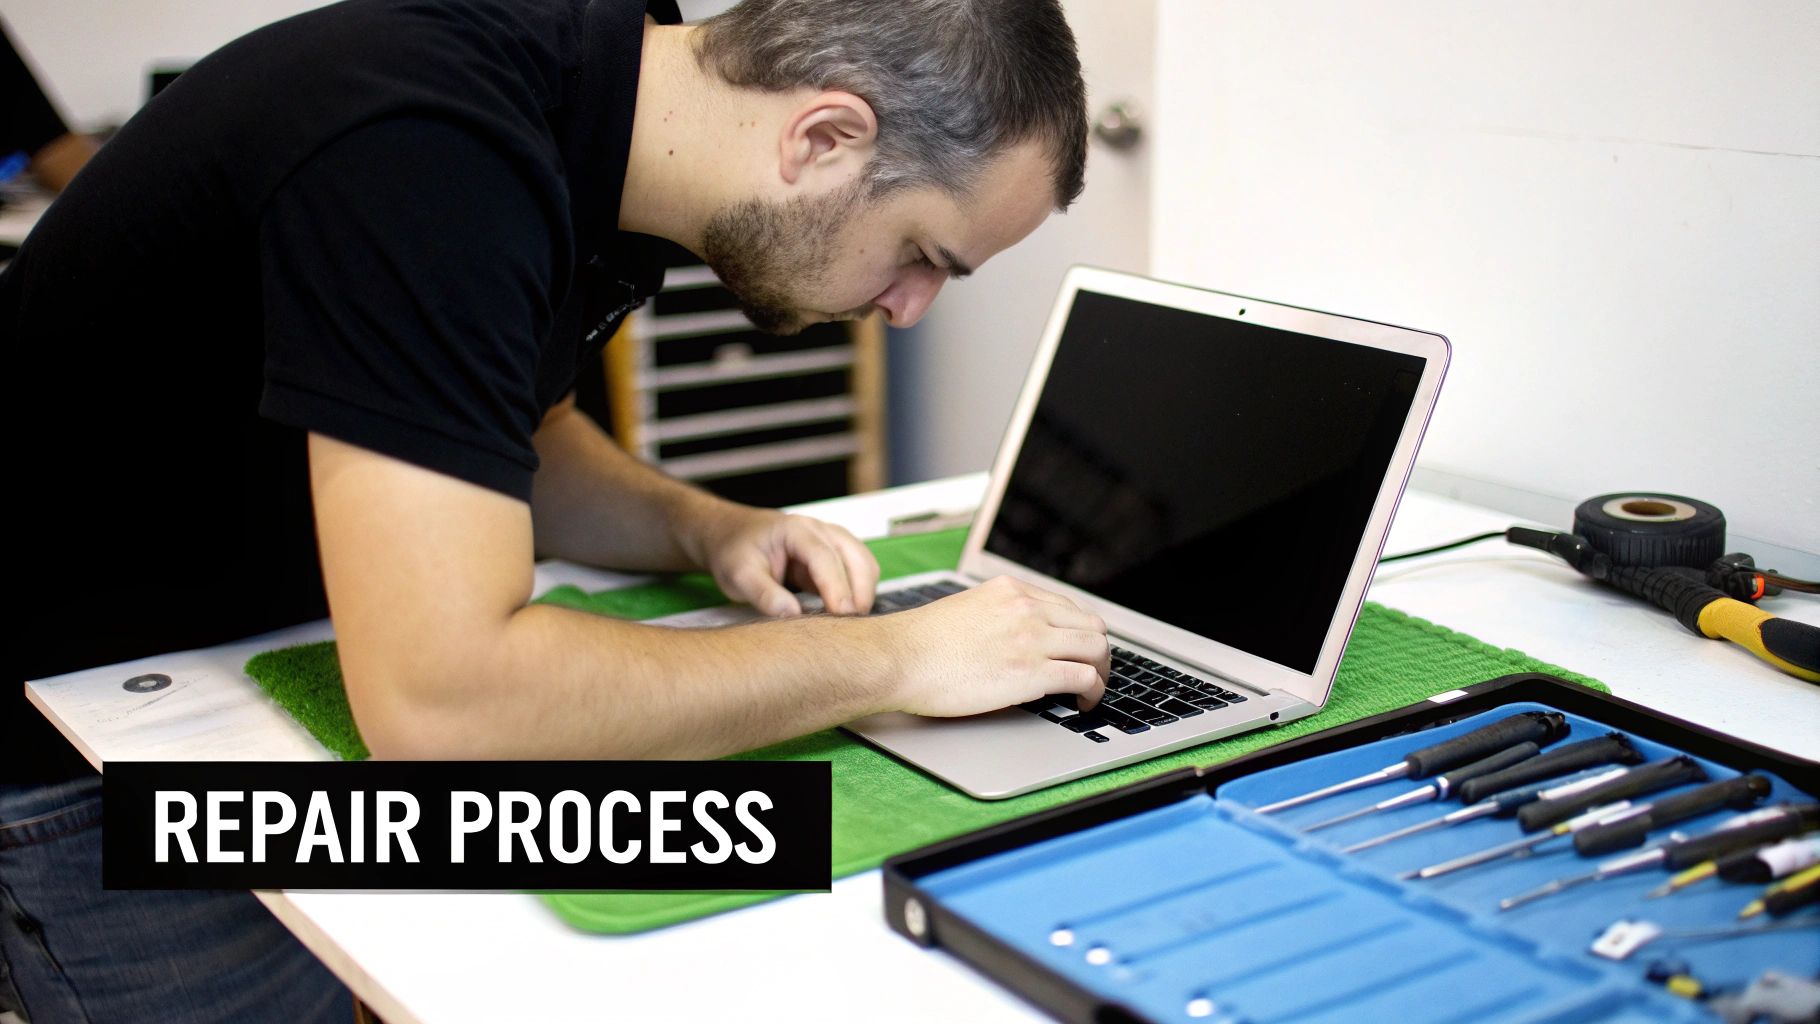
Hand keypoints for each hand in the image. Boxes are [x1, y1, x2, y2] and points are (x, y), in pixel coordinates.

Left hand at [680, 503, 879, 616]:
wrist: (732, 535)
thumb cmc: (734, 551)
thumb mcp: (738, 575)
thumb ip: (763, 594)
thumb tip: (792, 615)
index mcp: (795, 530)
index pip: (824, 557)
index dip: (836, 587)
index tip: (841, 615)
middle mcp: (820, 530)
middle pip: (857, 558)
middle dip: (859, 593)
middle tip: (851, 628)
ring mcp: (831, 541)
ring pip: (864, 565)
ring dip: (863, 593)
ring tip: (849, 624)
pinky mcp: (834, 556)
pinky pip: (858, 572)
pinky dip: (859, 592)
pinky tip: (845, 615)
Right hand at [883, 576, 1107, 716]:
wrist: (900, 658)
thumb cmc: (920, 643)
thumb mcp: (965, 609)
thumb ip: (996, 616)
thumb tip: (1011, 638)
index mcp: (1011, 590)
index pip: (1068, 606)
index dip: (1078, 632)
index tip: (1076, 649)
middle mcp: (1027, 608)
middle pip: (1091, 625)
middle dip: (1098, 652)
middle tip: (1092, 671)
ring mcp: (1032, 639)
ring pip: (1096, 649)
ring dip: (1101, 672)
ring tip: (1091, 690)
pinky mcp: (1032, 672)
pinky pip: (1084, 677)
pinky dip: (1094, 691)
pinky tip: (1083, 703)